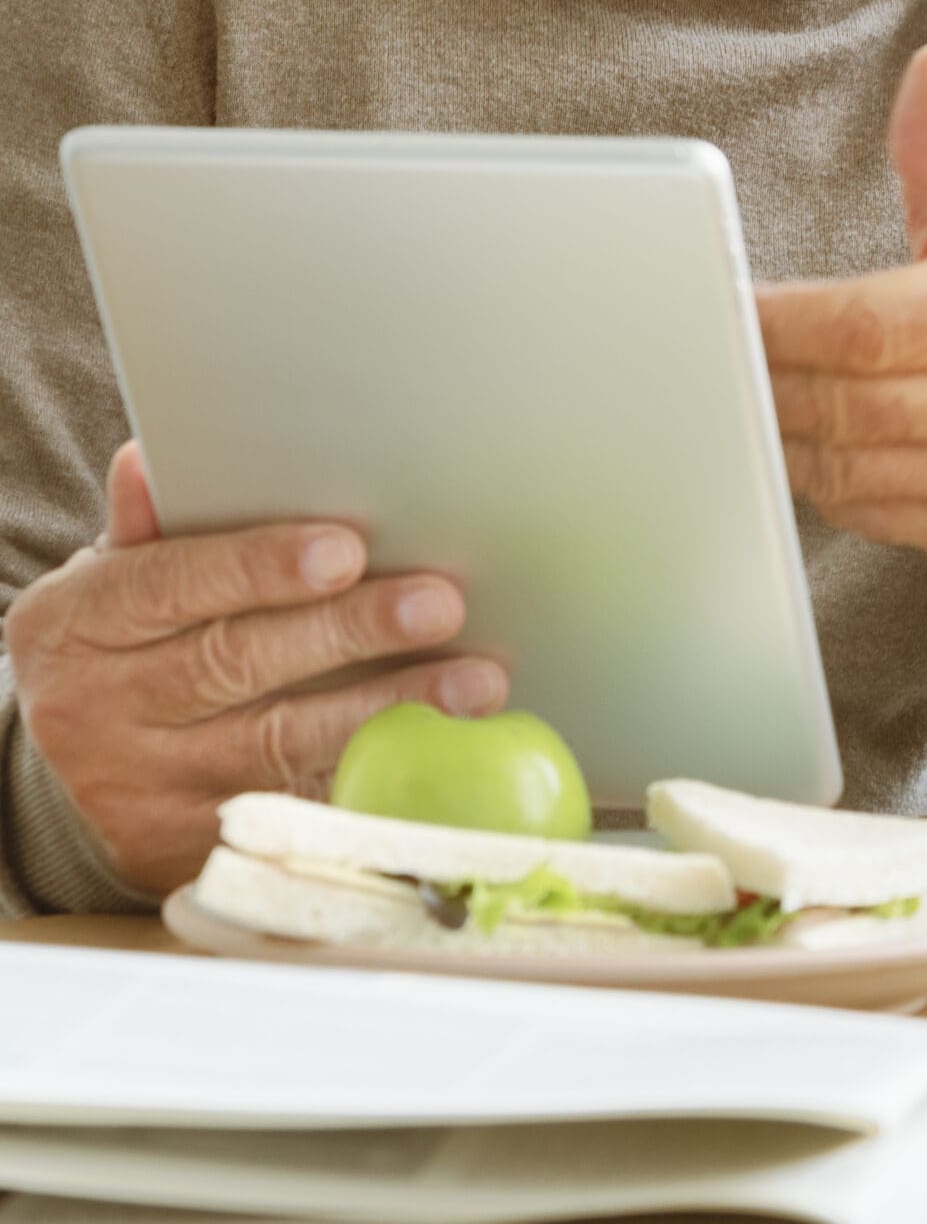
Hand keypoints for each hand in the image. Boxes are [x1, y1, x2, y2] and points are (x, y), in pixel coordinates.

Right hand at [2, 445, 508, 897]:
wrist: (65, 767)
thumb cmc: (125, 643)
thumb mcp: (113, 580)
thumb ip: (151, 527)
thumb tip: (150, 462)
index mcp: (79, 624)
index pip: (174, 584)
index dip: (260, 566)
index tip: (346, 551)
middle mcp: (101, 710)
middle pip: (237, 663)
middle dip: (348, 633)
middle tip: (440, 606)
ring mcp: (142, 789)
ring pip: (277, 745)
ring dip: (386, 711)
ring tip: (474, 684)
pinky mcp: (184, 850)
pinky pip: (292, 812)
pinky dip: (369, 783)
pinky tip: (437, 757)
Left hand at [760, 39, 926, 557]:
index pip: (870, 326)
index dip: (782, 321)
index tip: (724, 303)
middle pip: (847, 401)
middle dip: (767, 374)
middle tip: (710, 345)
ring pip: (846, 466)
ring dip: (781, 428)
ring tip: (752, 384)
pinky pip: (864, 511)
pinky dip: (820, 475)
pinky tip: (805, 431)